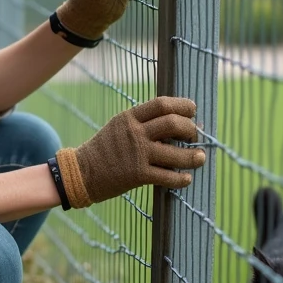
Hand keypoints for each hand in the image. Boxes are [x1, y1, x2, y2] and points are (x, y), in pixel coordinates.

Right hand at [54, 96, 205, 208]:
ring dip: (193, 156)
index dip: (182, 106)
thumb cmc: (105, 149)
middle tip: (195, 136)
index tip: (192, 110)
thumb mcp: (120, 126)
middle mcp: (135, 132)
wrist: (81, 172)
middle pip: (173, 124)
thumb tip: (178, 123)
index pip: (162, 104)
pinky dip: (181, 179)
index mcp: (130, 117)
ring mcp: (137, 154)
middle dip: (190, 130)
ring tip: (200, 158)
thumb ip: (144, 123)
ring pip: (175, 153)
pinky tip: (186, 179)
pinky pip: (167, 176)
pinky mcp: (137, 175)